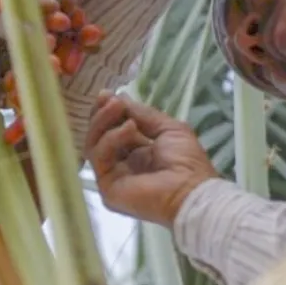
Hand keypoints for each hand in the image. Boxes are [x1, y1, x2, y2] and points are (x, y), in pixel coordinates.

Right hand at [84, 92, 218, 228]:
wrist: (191, 190)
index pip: (111, 129)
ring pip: (93, 144)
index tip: (107, 94)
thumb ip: (142, 114)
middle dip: (102, 115)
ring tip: (117, 107)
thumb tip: (119, 97)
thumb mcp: (167, 128)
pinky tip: (129, 129)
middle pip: (98, 136)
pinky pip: (100, 157)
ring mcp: (112, 176)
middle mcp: (121, 164)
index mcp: (136, 152)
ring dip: (104, 122)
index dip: (107, 112)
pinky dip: (112, 138)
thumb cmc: (186, 161)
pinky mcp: (107, 187)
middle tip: (109, 99)